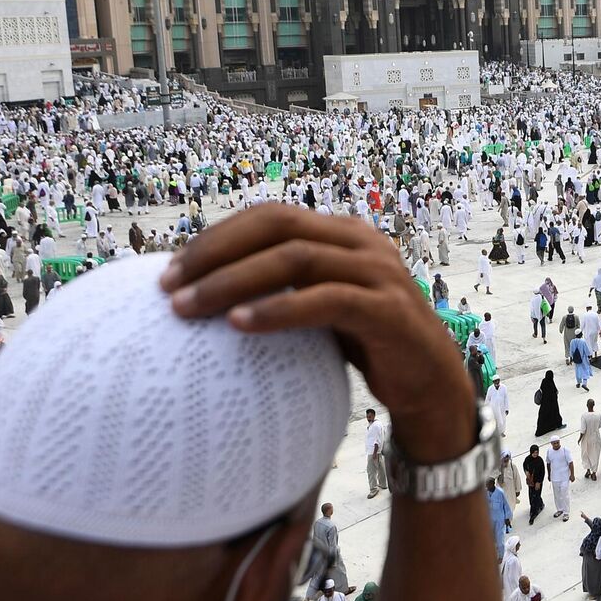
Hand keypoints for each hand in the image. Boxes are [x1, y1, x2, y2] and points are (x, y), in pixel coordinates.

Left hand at [163, 206, 474, 460]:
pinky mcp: (388, 310)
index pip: (269, 216)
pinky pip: (324, 300)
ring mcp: (378, 273)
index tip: (170, 270)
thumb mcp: (323, 306)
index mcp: (342, 233)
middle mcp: (361, 242)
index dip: (217, 236)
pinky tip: (239, 327)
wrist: (432, 384)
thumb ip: (285, 288)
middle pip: (277, 226)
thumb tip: (205, 294)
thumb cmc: (368, 345)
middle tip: (168, 287)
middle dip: (215, 253)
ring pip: (295, 258)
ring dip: (234, 281)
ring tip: (190, 308)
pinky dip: (277, 310)